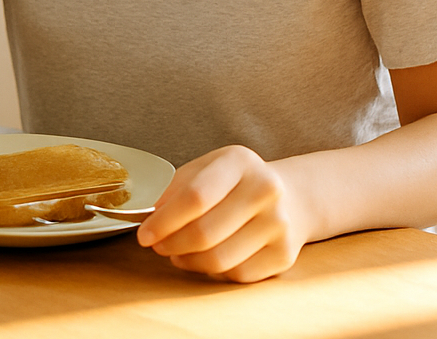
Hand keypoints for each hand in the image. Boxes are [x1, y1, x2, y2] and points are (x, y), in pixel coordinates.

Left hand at [135, 145, 310, 281]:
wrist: (291, 197)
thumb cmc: (236, 182)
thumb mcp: (207, 168)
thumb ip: (177, 188)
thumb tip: (151, 217)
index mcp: (240, 162)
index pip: (195, 197)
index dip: (164, 220)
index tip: (144, 234)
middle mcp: (265, 190)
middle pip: (205, 233)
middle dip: (171, 244)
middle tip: (157, 246)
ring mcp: (279, 224)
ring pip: (218, 259)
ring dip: (188, 261)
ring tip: (177, 253)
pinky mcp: (284, 254)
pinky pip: (236, 274)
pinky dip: (212, 271)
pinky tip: (204, 259)